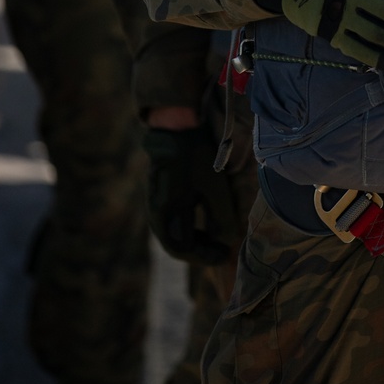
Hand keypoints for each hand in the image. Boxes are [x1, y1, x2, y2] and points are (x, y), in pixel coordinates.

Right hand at [142, 125, 240, 264]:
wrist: (176, 127)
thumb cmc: (196, 157)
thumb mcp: (214, 188)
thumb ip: (221, 217)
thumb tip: (227, 240)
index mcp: (165, 213)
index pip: (180, 248)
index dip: (203, 256)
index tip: (224, 254)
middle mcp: (156, 211)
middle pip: (176, 242)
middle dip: (200, 250)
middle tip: (222, 248)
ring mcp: (158, 201)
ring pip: (174, 231)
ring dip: (195, 237)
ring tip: (216, 236)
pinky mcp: (163, 192)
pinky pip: (174, 218)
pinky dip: (190, 224)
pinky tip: (206, 218)